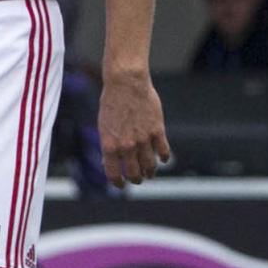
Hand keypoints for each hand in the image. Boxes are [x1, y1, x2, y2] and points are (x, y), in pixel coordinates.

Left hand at [97, 70, 170, 188]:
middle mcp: (127, 146)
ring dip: (150, 172)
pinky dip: (164, 158)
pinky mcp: (157, 130)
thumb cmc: (112, 102)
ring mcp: (143, 139)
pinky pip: (163, 151)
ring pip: (150, 165)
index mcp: (110, 146)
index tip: (121, 185)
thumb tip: (109, 161)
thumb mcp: (104, 125)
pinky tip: (162, 158)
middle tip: (138, 179)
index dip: (118, 182)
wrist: (126, 83)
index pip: (114, 174)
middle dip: (136, 179)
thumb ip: (108, 145)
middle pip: (134, 173)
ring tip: (150, 173)